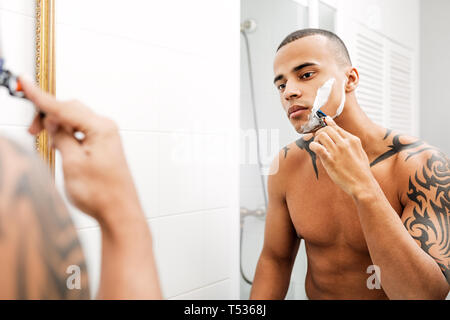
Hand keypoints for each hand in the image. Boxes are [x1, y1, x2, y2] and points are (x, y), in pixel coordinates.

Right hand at [20, 76, 143, 228]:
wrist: (119, 212)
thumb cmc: (101, 193)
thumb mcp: (73, 163)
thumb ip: (62, 137)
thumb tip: (53, 121)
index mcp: (100, 128)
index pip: (64, 107)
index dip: (40, 97)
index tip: (24, 82)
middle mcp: (106, 129)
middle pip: (71, 110)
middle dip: (49, 116)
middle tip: (32, 131)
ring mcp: (107, 138)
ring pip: (75, 122)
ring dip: (58, 128)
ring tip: (48, 143)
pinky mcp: (104, 147)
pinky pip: (82, 132)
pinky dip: (68, 136)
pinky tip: (61, 147)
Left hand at [308, 117, 377, 197]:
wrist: (362, 184)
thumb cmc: (361, 171)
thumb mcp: (360, 152)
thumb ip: (350, 142)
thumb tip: (342, 135)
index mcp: (353, 140)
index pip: (336, 127)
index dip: (326, 127)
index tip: (323, 130)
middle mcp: (345, 143)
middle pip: (327, 129)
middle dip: (320, 132)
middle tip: (318, 140)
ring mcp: (338, 151)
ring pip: (321, 135)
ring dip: (316, 139)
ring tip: (317, 146)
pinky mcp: (330, 160)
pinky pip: (317, 147)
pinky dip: (313, 146)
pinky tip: (314, 149)